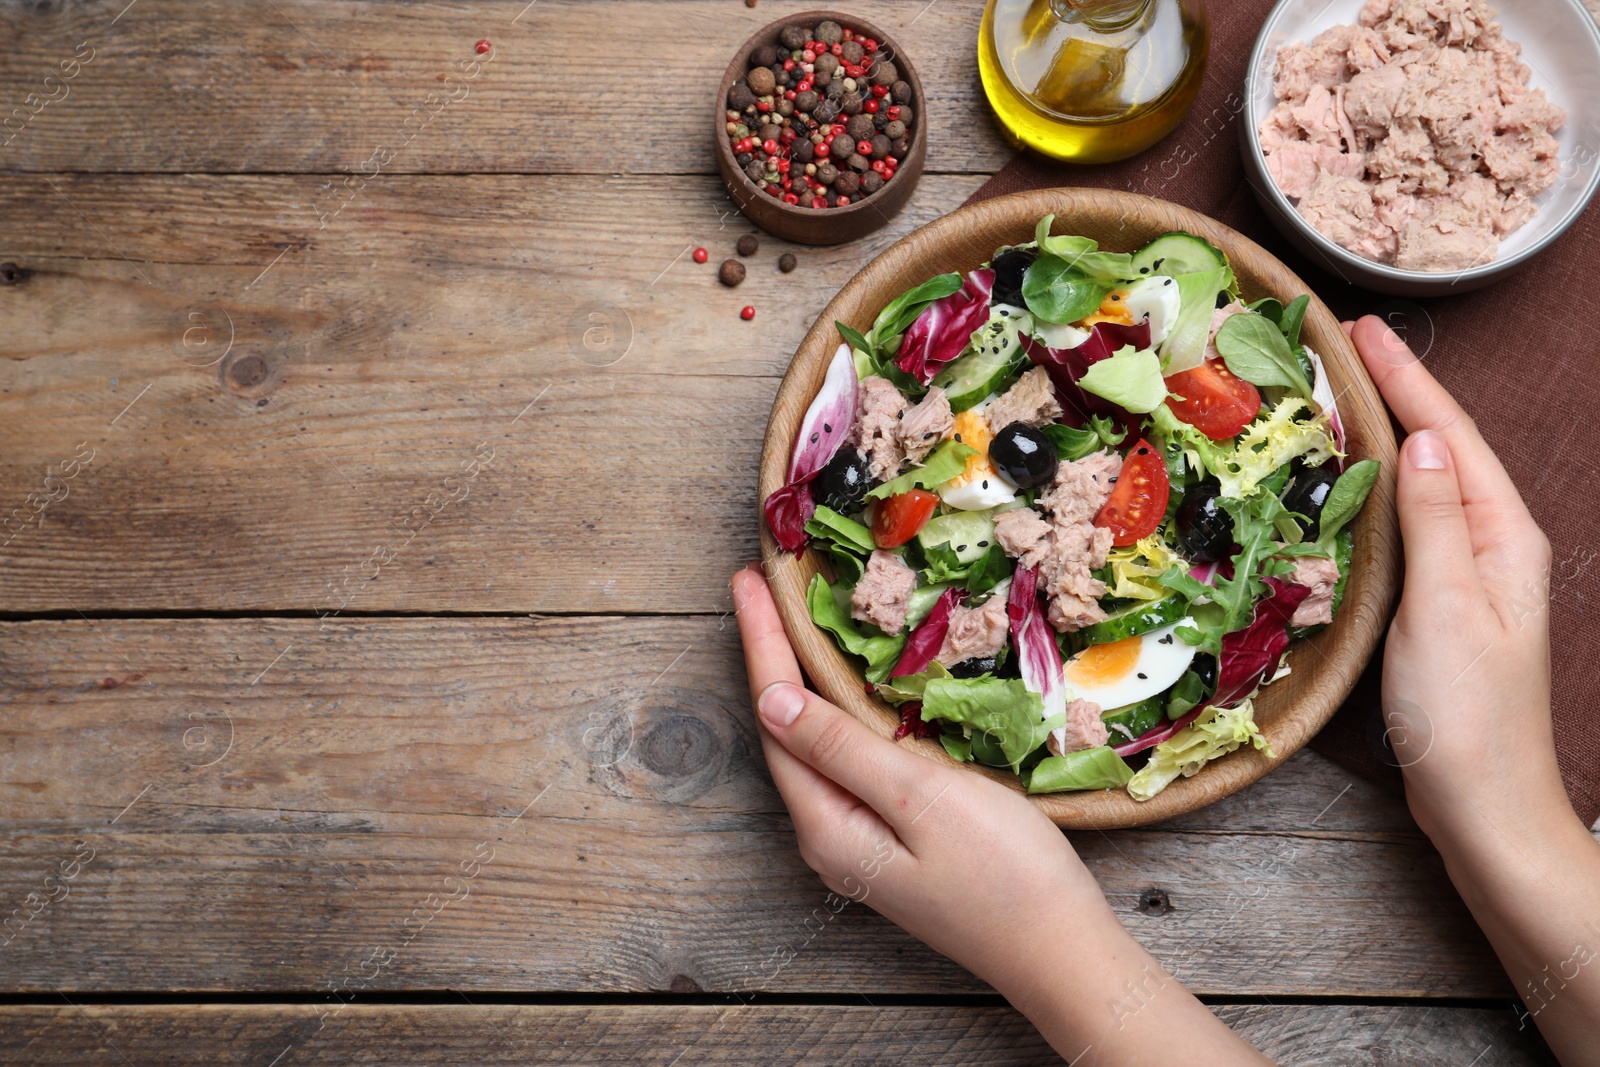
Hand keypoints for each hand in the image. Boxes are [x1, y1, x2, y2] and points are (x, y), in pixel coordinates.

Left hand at [731, 563, 1271, 1064]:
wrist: (1061, 951)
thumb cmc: (1004, 874)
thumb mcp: (920, 798)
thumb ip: (843, 749)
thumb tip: (773, 700)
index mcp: (826, 825)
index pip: (777, 715)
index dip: (763, 643)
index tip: (747, 581)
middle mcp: (829, 836)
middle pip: (786, 730)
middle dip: (773, 655)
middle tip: (762, 587)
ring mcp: (860, 842)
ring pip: (816, 745)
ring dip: (803, 681)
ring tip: (791, 621)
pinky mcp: (894, 841)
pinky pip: (849, 762)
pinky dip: (840, 713)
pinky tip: (849, 690)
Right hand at [1350, 315, 1599, 1064]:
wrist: (1483, 806)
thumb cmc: (1468, 715)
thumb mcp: (1448, 609)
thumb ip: (1438, 520)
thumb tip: (1427, 438)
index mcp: (1504, 536)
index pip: (1452, 435)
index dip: (1405, 379)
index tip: (1357, 328)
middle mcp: (1492, 545)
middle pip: (1443, 447)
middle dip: (1396, 391)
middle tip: (1337, 345)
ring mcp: (1466, 575)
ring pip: (1423, 483)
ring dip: (1382, 434)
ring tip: (1334, 393)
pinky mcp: (1437, 604)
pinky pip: (1407, 522)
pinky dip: (1374, 487)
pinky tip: (1343, 483)